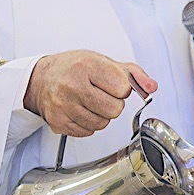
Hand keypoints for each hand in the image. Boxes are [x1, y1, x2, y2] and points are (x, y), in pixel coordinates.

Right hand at [23, 50, 156, 136]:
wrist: (42, 78)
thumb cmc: (75, 68)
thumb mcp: (105, 62)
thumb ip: (134, 74)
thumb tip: (151, 87)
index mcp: (87, 66)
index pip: (123, 88)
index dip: (122, 89)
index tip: (113, 84)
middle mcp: (72, 85)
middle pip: (114, 110)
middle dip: (113, 104)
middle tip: (101, 94)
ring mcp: (62, 105)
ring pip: (102, 123)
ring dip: (101, 115)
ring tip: (90, 102)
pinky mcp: (57, 121)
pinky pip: (88, 132)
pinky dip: (88, 124)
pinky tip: (80, 110)